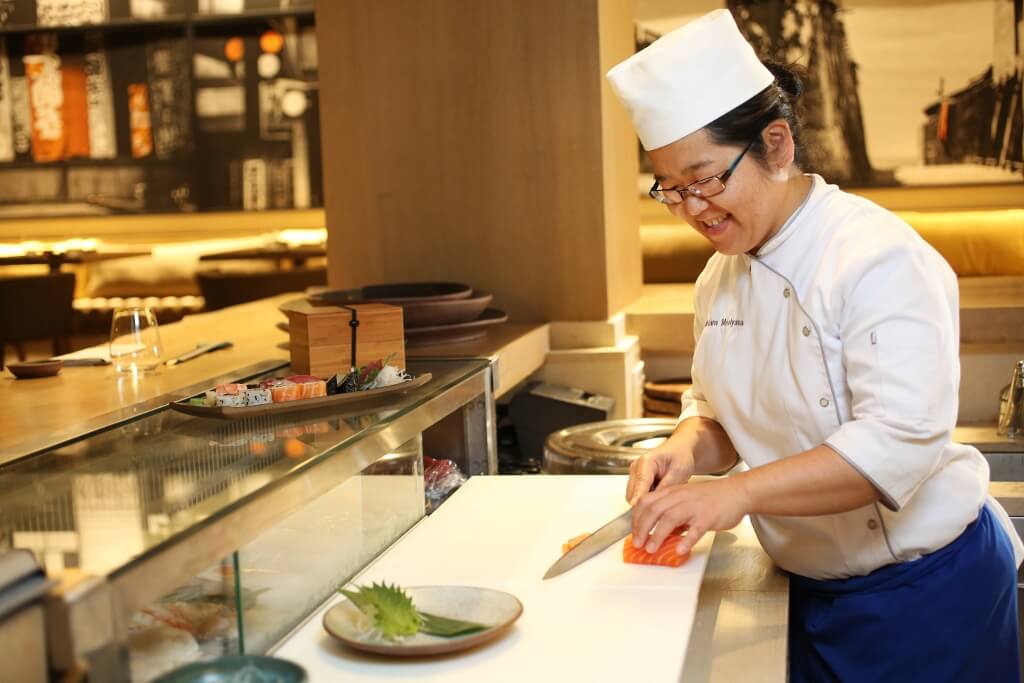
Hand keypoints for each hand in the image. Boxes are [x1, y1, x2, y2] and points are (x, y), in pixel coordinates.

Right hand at [626, 443, 695, 504]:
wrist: (679, 452)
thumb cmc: (680, 457)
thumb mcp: (678, 471)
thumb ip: (666, 485)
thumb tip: (656, 501)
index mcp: (646, 461)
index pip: (641, 483)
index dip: (640, 498)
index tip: (640, 510)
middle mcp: (636, 467)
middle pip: (633, 493)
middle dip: (643, 505)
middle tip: (658, 516)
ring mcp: (634, 475)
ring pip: (633, 497)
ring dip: (644, 504)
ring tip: (661, 507)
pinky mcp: (636, 483)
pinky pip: (637, 497)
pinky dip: (646, 502)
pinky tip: (658, 503)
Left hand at [631, 477, 750, 555]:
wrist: (736, 492)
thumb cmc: (712, 498)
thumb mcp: (686, 502)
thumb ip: (672, 515)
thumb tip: (659, 533)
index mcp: (672, 492)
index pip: (646, 501)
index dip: (636, 518)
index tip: (634, 533)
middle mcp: (680, 497)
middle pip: (654, 510)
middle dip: (641, 528)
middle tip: (637, 544)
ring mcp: (694, 506)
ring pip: (670, 518)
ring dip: (657, 535)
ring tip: (651, 549)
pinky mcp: (708, 517)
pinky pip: (695, 529)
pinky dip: (686, 540)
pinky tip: (679, 550)